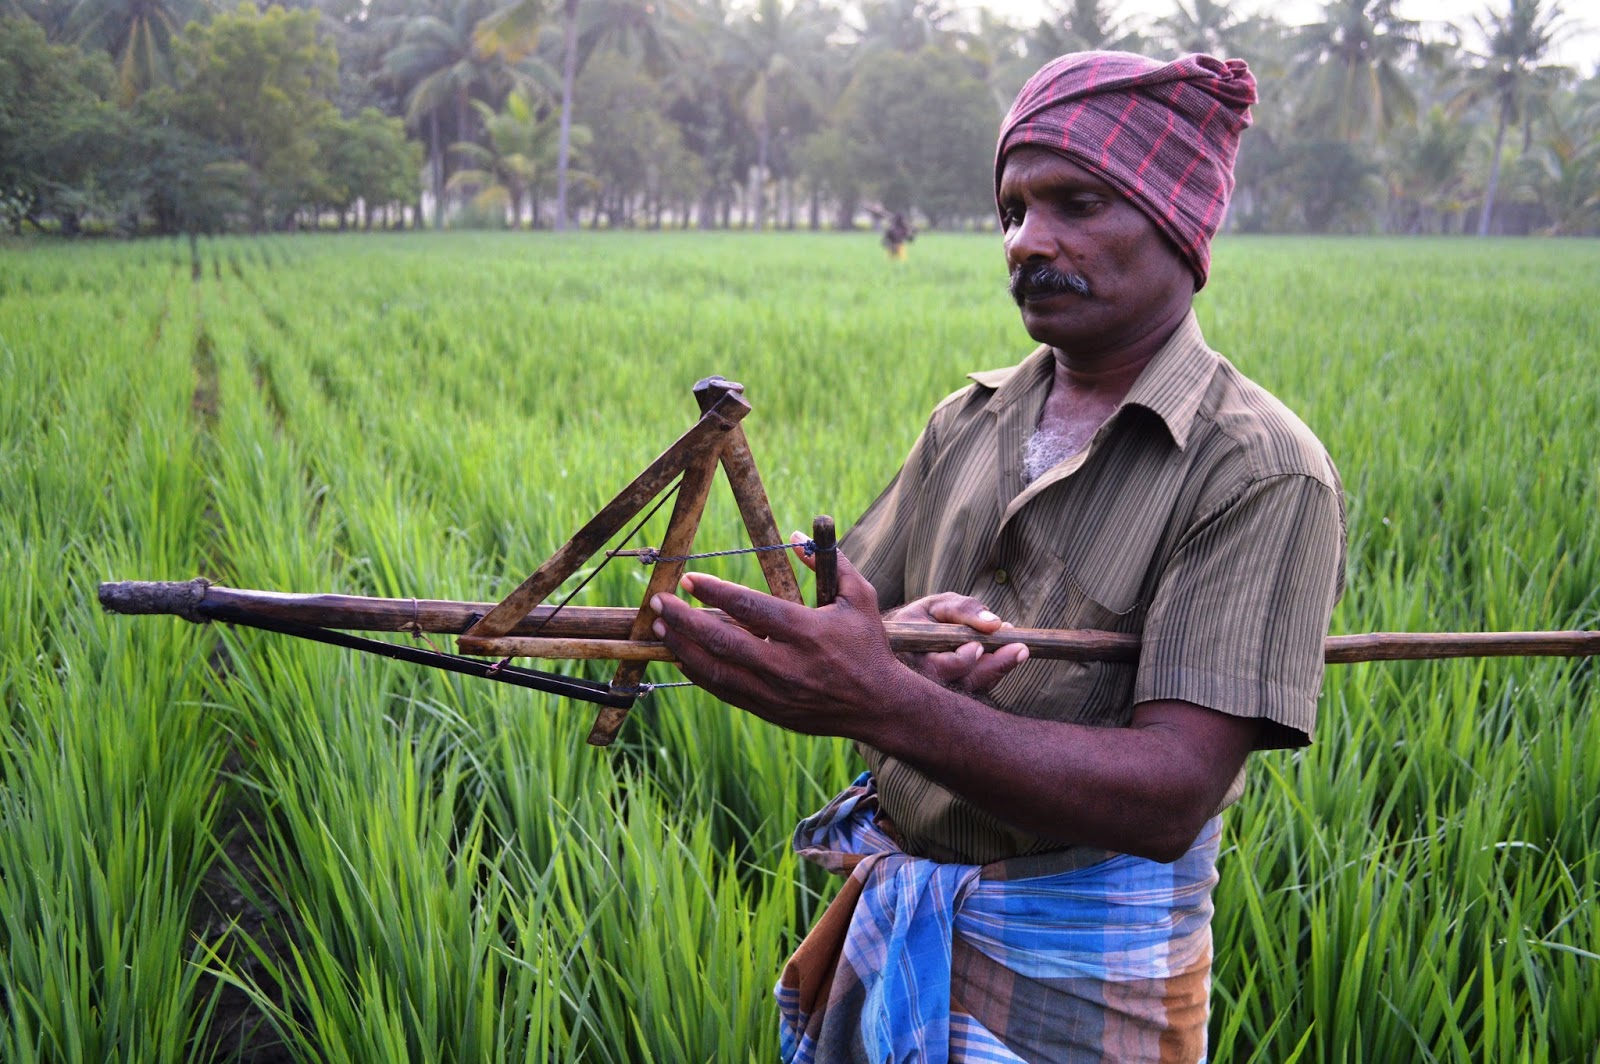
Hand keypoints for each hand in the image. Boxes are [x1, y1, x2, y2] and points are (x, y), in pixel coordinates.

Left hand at [649, 545, 909, 739]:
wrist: (879, 706)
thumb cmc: (868, 645)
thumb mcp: (858, 597)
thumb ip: (829, 562)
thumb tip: (794, 536)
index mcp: (806, 631)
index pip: (749, 608)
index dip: (715, 592)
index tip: (688, 579)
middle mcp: (785, 664)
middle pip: (721, 640)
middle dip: (684, 620)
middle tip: (659, 601)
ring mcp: (773, 692)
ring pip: (715, 669)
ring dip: (682, 646)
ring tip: (660, 626)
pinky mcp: (768, 710)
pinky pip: (723, 690)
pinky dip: (698, 672)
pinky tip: (682, 656)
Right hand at [884, 594, 1027, 692]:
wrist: (908, 638)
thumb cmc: (922, 617)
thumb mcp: (938, 604)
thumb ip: (964, 609)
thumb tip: (995, 623)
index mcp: (914, 659)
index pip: (940, 668)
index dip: (963, 659)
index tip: (979, 645)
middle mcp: (926, 682)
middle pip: (964, 683)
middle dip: (994, 666)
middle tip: (1021, 648)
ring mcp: (942, 692)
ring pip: (975, 687)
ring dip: (999, 668)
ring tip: (1019, 648)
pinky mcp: (957, 694)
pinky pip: (979, 688)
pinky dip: (995, 671)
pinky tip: (1007, 654)